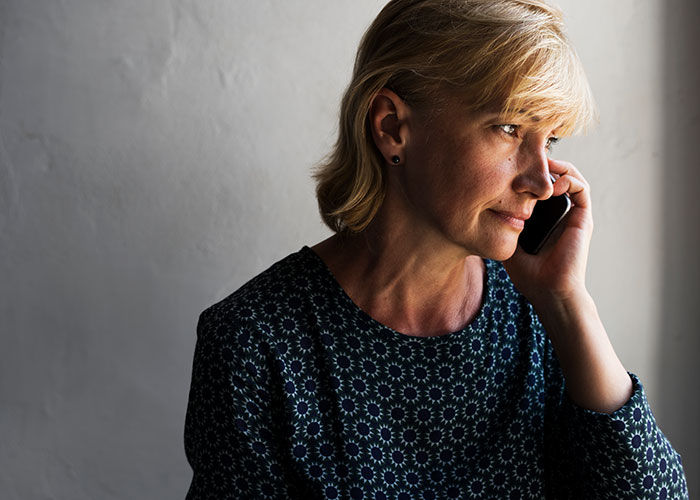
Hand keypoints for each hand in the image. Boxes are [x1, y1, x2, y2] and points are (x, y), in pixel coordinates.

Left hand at [504, 158, 593, 306]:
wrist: (550, 292)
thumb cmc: (529, 276)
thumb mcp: (508, 245)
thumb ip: (501, 227)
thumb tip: (484, 211)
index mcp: (544, 220)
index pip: (539, 189)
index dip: (529, 176)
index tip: (512, 168)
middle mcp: (560, 215)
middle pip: (555, 179)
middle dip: (542, 165)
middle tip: (525, 159)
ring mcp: (572, 216)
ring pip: (571, 178)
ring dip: (558, 167)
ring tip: (540, 165)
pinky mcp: (583, 219)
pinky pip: (582, 189)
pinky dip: (570, 179)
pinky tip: (554, 182)